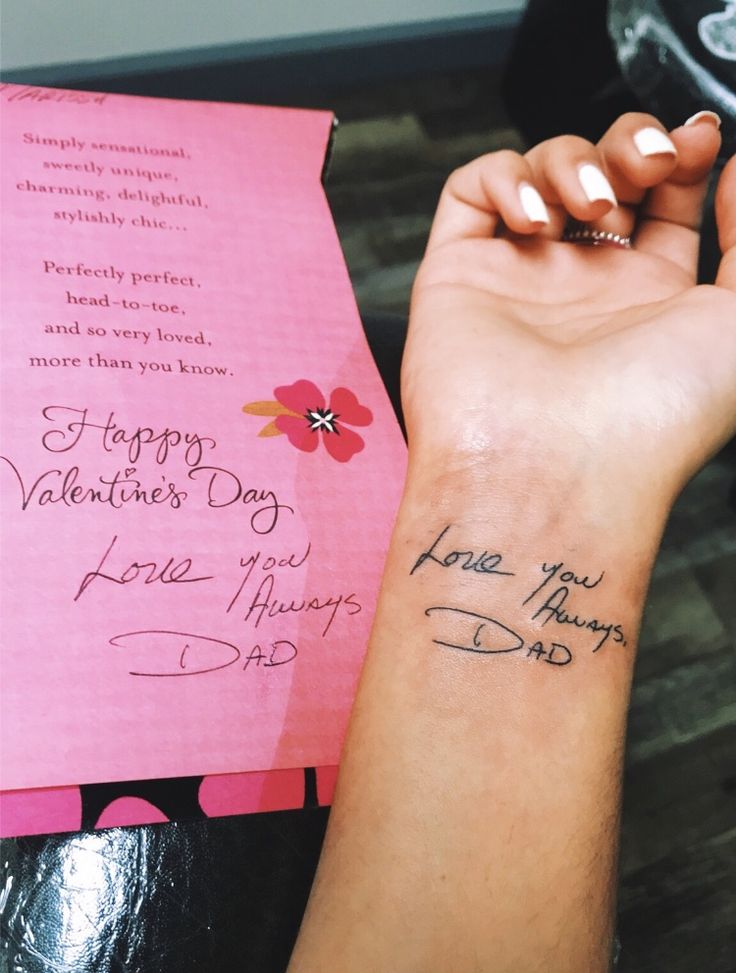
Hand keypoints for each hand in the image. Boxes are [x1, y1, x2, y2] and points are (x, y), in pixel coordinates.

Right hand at [405, 112, 735, 513]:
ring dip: (570, 161)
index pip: (663, 201)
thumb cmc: (653, 417)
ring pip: (537, 174)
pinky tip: (532, 215)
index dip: (679, 157)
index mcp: (648, 301)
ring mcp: (517, 280)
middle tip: (644, 164)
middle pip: (601, 175)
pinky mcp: (458, 276)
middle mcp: (581, 289)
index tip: (697, 141)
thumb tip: (735, 168)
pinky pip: (468, 193)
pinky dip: (503, 178)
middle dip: (627, 145)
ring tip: (589, 206)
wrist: (556, 470)